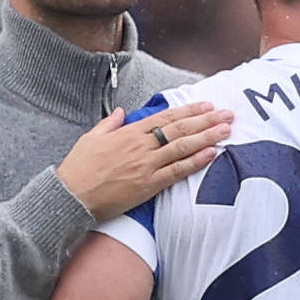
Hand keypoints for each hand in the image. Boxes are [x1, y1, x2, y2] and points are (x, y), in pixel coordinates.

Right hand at [57, 102, 231, 220]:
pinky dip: (195, 162)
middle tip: (227, 114)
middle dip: (206, 120)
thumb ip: (110, 123)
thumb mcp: (91, 137)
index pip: (165, 117)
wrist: (72, 195)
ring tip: (226, 130)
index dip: (188, 110)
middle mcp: (141, 146)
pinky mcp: (148, 185)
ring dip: (207, 137)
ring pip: (182, 147)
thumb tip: (122, 112)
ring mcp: (146, 165)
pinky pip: (176, 171)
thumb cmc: (79, 169)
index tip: (206, 105)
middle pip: (180, 129)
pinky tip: (211, 154)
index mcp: (129, 132)